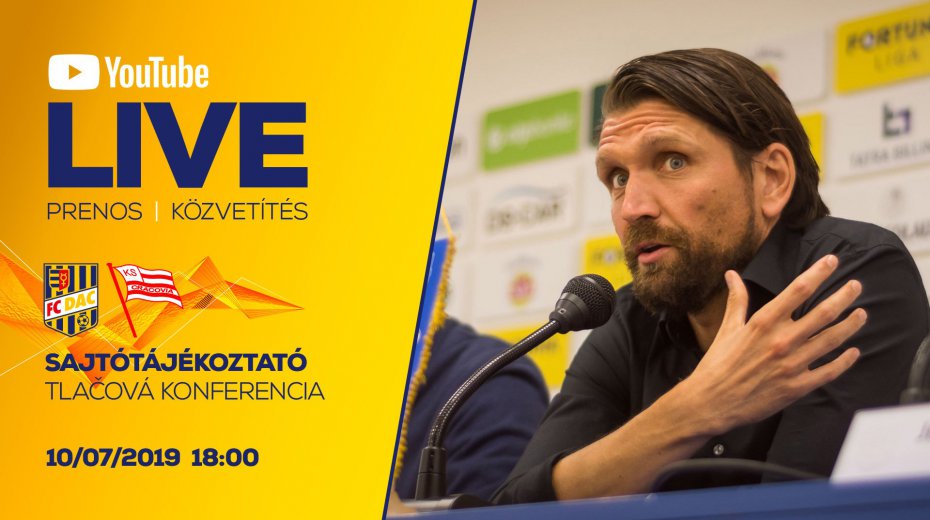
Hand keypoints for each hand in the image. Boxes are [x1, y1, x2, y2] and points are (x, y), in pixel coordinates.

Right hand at [682, 254, 864, 434]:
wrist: (712, 402)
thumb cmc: (718, 364)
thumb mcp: (727, 328)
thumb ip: (736, 300)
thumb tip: (732, 275)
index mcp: (763, 323)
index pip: (798, 290)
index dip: (818, 273)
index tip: (832, 261)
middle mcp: (781, 341)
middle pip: (823, 313)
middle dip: (843, 296)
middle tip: (856, 285)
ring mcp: (791, 365)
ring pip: (831, 340)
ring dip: (850, 325)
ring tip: (861, 314)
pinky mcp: (797, 387)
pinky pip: (829, 371)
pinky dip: (845, 361)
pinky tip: (853, 352)